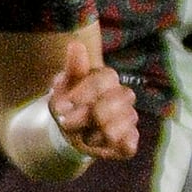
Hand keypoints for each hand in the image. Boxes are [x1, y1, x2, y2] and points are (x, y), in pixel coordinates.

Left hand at [48, 39, 138, 162]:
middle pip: (114, 102)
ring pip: (121, 124)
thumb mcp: (63, 86)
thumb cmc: (66, 104)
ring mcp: (129, 118)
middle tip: (65, 122)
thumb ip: (73, 68)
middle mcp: (123, 97)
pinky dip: (109, 147)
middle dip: (86, 115)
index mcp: (107, 79)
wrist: (66, 132)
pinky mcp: (130, 141)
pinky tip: (95, 142)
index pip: (105, 78)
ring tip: (80, 133)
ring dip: (94, 133)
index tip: (62, 106)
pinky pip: (127, 144)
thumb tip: (76, 45)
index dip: (84, 93)